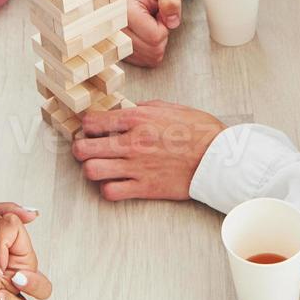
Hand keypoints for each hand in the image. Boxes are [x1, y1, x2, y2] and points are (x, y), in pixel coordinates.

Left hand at [71, 101, 223, 200]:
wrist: (219, 158)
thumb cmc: (198, 131)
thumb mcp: (168, 108)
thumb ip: (142, 109)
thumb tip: (124, 111)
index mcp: (137, 119)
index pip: (92, 121)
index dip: (87, 125)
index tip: (90, 128)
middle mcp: (132, 143)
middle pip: (84, 148)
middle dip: (80, 148)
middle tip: (87, 148)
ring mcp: (136, 167)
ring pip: (91, 171)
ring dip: (91, 169)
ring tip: (99, 166)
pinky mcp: (145, 188)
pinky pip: (110, 192)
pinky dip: (108, 188)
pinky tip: (115, 182)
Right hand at [124, 0, 183, 67]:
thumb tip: (172, 22)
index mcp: (125, 13)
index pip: (155, 36)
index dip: (164, 27)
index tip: (158, 14)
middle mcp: (117, 30)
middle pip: (153, 50)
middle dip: (162, 37)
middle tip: (156, 21)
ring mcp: (118, 43)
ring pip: (151, 58)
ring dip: (158, 44)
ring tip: (152, 27)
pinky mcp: (123, 53)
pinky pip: (147, 62)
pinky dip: (153, 52)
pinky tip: (148, 37)